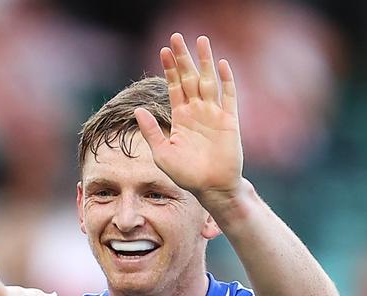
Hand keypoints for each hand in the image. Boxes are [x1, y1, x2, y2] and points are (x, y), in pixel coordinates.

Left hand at [136, 34, 242, 201]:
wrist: (211, 187)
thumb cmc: (186, 174)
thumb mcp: (162, 153)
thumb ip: (151, 131)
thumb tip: (137, 109)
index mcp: (180, 117)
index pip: (174, 87)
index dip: (169, 69)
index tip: (163, 51)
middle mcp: (196, 111)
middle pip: (189, 78)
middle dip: (183, 58)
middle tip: (176, 37)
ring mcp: (214, 114)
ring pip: (208, 81)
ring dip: (204, 61)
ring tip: (200, 40)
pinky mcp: (229, 120)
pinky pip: (228, 96)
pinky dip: (226, 80)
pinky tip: (222, 64)